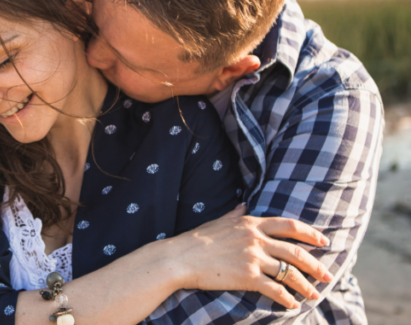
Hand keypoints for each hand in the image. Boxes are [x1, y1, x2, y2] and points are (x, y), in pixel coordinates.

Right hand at [170, 205, 332, 308]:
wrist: (181, 258)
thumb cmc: (197, 240)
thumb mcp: (219, 222)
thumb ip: (235, 213)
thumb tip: (245, 204)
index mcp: (251, 223)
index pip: (289, 225)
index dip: (310, 234)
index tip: (324, 242)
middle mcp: (256, 239)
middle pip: (296, 251)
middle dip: (316, 265)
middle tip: (328, 275)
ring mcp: (253, 258)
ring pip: (290, 272)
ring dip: (306, 286)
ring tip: (315, 294)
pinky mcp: (247, 277)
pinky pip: (275, 289)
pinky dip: (287, 298)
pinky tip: (293, 305)